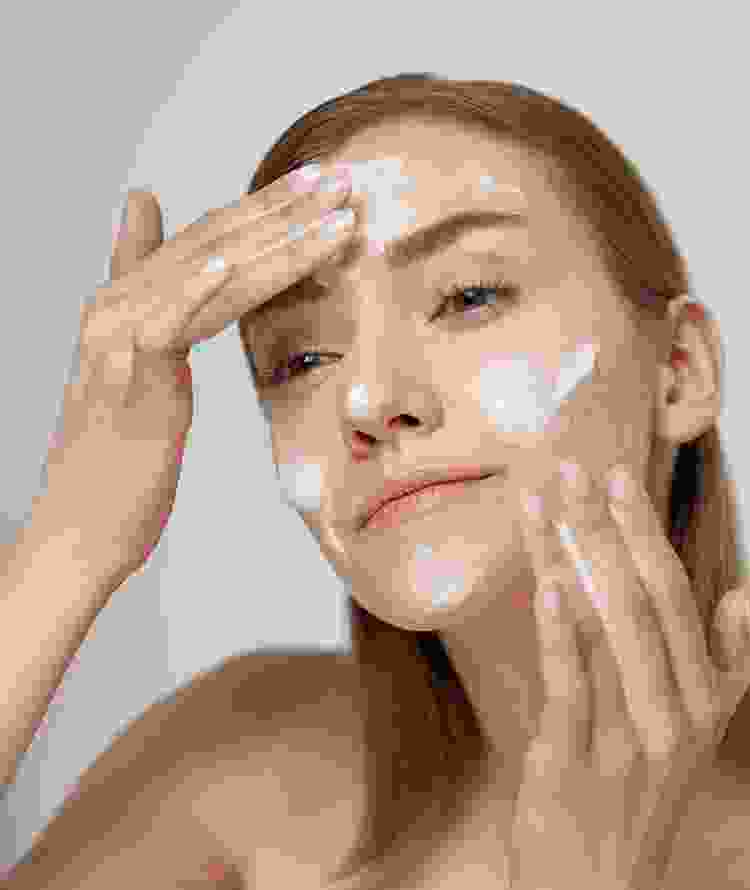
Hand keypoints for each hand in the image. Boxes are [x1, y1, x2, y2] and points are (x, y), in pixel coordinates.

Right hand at [38, 167, 354, 589]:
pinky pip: (166, 324)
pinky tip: (236, 260)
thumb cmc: (117, 457)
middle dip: (284, 210)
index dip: (264, 209)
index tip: (318, 185)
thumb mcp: (140, 370)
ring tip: (331, 212)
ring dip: (276, 241)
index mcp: (127, 303)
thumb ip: (153, 297)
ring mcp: (117, 338)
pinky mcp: (126, 377)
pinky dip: (199, 289)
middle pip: (213, 243)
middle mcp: (118, 306)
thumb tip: (148, 219)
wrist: (81, 525)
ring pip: (207, 275)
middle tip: (342, 179)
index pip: (206, 241)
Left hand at [510, 458, 749, 889]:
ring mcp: (626, 738)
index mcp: (702, 700)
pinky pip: (571, 681)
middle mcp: (674, 714)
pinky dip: (559, 629)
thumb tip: (737, 593)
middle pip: (642, 600)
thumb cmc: (634, 804)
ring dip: (571, 557)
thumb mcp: (692, 737)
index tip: (617, 481)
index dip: (645, 535)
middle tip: (575, 468)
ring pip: (603, 627)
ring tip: (546, 501)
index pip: (676, 597)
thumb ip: (722, 667)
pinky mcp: (575, 759)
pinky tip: (547, 582)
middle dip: (606, 528)